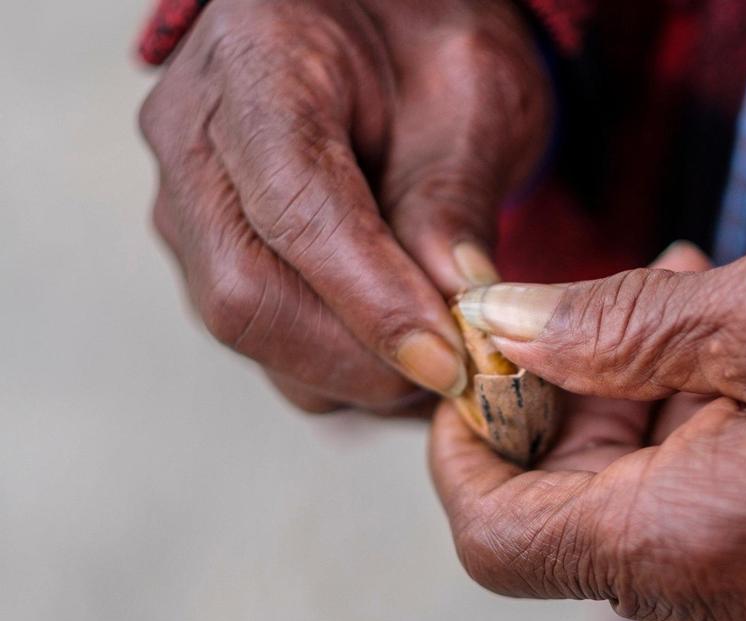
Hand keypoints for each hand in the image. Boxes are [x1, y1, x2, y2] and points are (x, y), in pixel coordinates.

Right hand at [139, 0, 550, 411]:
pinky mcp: (208, 247)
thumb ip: (455, 196)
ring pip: (248, 330)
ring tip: (442, 360)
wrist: (376, 19)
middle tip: (459, 375)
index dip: (371, 301)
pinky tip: (404, 353)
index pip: (294, 207)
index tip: (448, 359)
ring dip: (351, 372)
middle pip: (245, 292)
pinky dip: (336, 364)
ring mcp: (188, 198)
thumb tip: (456, 311)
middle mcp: (195, 135)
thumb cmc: (427, 34)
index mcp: (259, 61)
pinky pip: (262, 334)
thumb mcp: (473, 89)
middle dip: (360, 359)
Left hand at [430, 217, 745, 620]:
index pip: (492, 528)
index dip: (464, 443)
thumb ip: (617, 322)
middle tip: (660, 278)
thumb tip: (509, 324)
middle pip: (570, 495)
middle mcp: (694, 600)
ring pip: (645, 487)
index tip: (483, 365)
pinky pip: (708, 503)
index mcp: (670, 544)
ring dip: (670, 382)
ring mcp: (741, 604)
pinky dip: (718, 422)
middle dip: (592, 380)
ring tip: (740, 289)